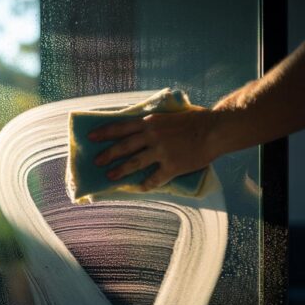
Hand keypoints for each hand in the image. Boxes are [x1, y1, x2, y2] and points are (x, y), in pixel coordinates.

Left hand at [87, 106, 220, 190]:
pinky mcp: (172, 166)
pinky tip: (140, 188)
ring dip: (120, 171)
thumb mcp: (167, 116)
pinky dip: (146, 184)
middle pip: (123, 146)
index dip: (104, 132)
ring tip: (110, 177)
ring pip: (134, 163)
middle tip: (96, 162)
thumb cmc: (193, 121)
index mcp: (150, 121)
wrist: (214, 130)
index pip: (121, 126)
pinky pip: (154, 178)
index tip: (90, 137)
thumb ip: (152, 123)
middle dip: (107, 155)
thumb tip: (137, 129)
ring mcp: (161, 151)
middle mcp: (152, 135)